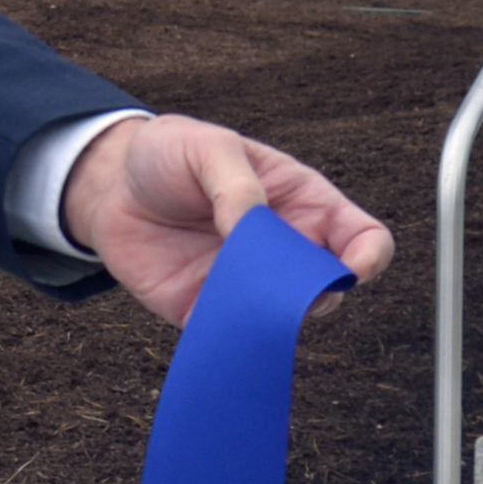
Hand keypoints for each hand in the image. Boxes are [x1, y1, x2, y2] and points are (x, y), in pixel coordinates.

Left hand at [61, 114, 392, 329]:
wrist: (113, 185)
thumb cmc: (172, 155)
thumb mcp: (207, 148)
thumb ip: (236, 185)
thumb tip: (253, 229)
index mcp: (304, 204)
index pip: (363, 238)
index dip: (369, 257)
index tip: (353, 268)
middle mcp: (286, 250)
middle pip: (328, 287)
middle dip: (313, 291)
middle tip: (273, 275)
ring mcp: (249, 284)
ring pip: (283, 319)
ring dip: (269, 315)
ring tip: (236, 293)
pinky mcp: (206, 310)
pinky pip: (231, 336)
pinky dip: (229, 336)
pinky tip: (215, 322)